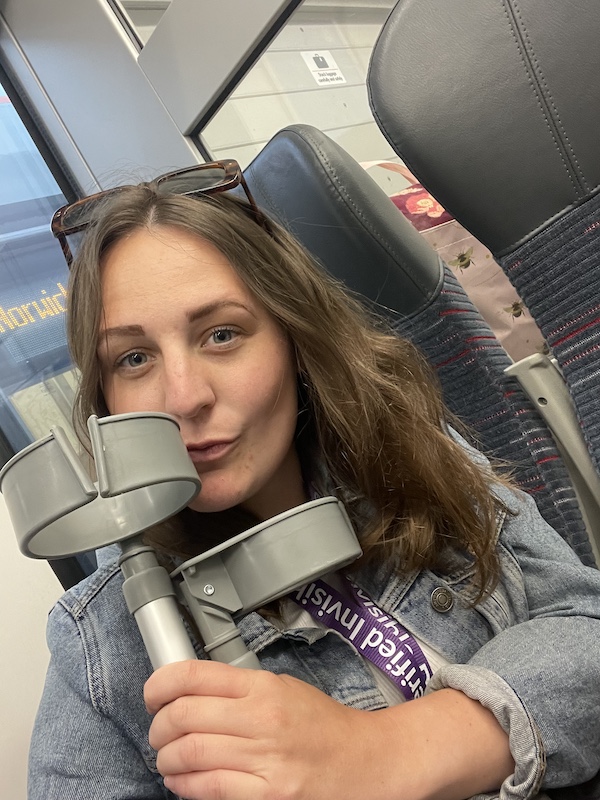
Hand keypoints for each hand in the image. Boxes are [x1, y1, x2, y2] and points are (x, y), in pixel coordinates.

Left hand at [145, 660, 513, 799]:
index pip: (192, 676)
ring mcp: (264, 761)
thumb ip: (238, 689)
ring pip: (187, 754)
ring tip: (167, 758)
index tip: (152, 694)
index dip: (159, 684)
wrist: (368, 763)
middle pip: (182, 716)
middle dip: (158, 726)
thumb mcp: (283, 689)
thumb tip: (188, 692)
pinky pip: (206, 790)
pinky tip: (183, 781)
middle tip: (158, 731)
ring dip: (165, 758)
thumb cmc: (325, 727)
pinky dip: (183, 785)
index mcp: (264, 688)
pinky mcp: (267, 797)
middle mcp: (262, 719)